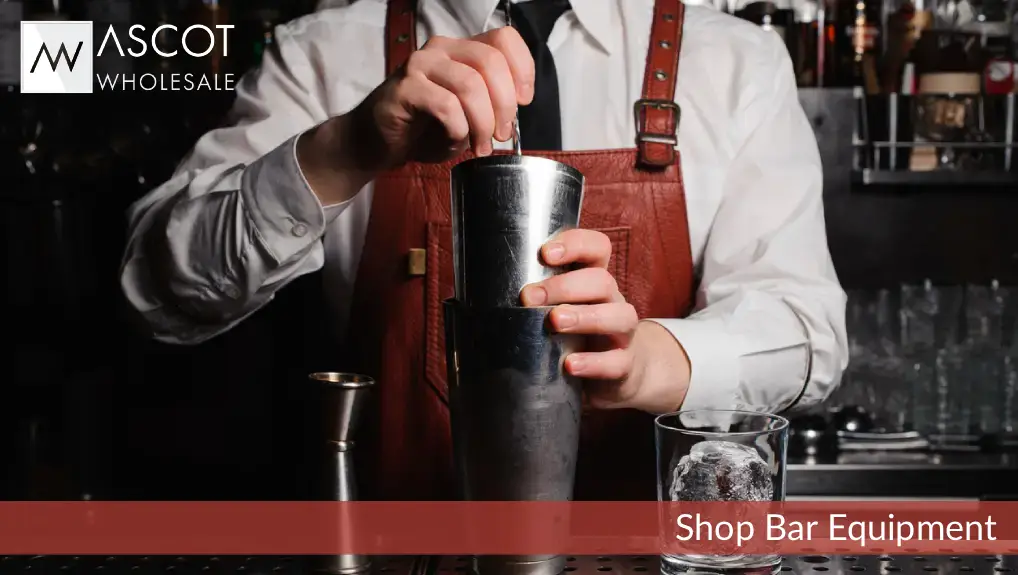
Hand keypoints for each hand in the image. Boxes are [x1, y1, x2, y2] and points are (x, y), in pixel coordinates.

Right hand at [298, 28, 533, 203]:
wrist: (376, 141)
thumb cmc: (423, 128)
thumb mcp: (468, 114)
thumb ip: (490, 104)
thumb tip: (513, 114)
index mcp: (462, 50)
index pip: (504, 39)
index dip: (522, 69)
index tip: (523, 102)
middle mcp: (442, 49)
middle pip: (491, 62)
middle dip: (505, 105)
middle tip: (501, 134)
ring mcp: (421, 65)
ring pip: (471, 84)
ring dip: (483, 122)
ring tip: (480, 146)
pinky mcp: (404, 88)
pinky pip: (446, 106)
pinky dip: (459, 129)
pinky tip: (455, 142)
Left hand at [520, 229, 692, 413]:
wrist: (618, 374)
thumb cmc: (577, 336)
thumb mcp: (558, 310)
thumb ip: (534, 301)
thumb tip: (475, 297)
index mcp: (594, 281)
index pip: (596, 248)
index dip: (575, 244)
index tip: (544, 253)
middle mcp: (612, 301)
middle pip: (602, 280)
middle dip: (564, 286)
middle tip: (529, 297)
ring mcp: (622, 334)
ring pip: (618, 315)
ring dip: (585, 316)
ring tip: (554, 321)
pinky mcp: (624, 365)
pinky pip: (616, 362)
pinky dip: (593, 363)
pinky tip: (570, 365)